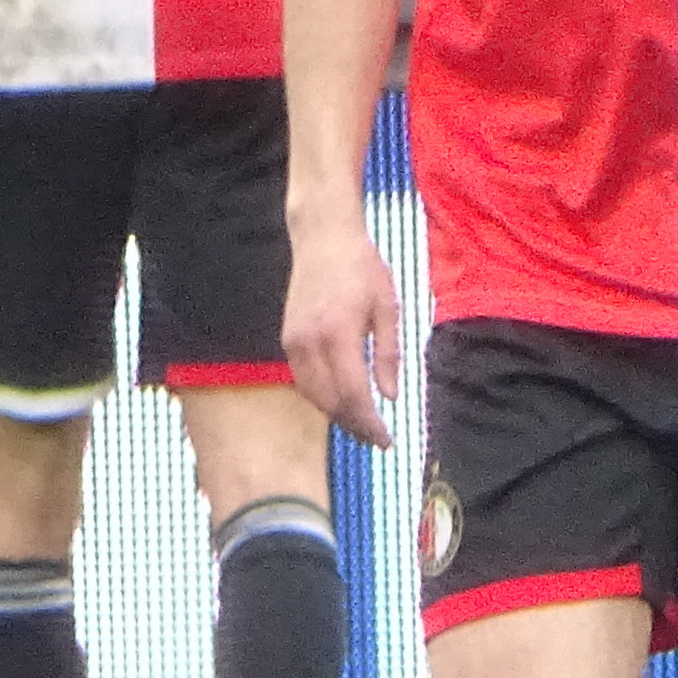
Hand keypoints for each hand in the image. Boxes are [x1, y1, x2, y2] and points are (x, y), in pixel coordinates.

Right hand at [284, 209, 402, 448]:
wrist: (323, 237)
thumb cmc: (362, 266)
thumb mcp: (387, 308)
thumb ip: (388, 354)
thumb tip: (389, 396)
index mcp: (339, 333)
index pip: (353, 394)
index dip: (370, 423)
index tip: (387, 440)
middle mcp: (310, 342)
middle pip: (330, 401)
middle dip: (355, 426)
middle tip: (377, 439)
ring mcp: (293, 341)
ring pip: (314, 395)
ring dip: (337, 415)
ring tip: (361, 425)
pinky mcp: (287, 338)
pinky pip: (303, 380)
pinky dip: (322, 397)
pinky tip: (341, 400)